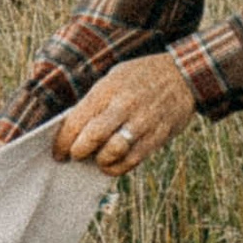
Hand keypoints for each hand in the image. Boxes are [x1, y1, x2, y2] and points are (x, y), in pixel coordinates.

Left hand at [52, 55, 197, 176]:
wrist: (183, 75)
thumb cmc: (140, 78)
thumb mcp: (113, 79)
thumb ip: (95, 103)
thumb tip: (73, 131)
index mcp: (108, 89)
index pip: (77, 121)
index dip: (62, 142)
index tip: (58, 152)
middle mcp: (125, 105)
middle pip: (92, 138)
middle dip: (78, 152)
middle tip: (75, 156)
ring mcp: (143, 122)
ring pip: (112, 153)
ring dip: (100, 161)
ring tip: (97, 159)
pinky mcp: (158, 136)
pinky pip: (133, 160)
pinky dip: (118, 167)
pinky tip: (113, 163)